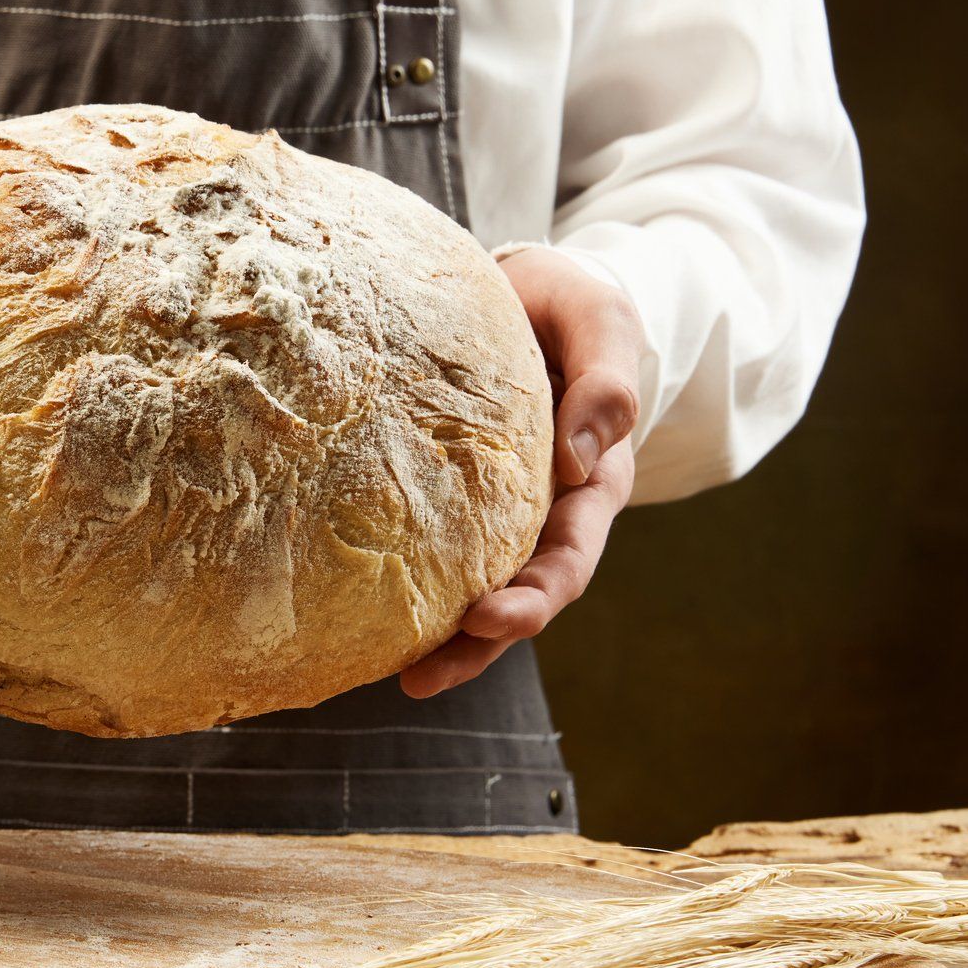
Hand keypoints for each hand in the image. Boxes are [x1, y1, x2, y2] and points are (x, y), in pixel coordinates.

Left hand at [402, 247, 640, 697]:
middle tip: (426, 673)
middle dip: (480, 641)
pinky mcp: (447, 497)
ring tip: (402, 678)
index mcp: (590, 480)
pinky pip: (428, 548)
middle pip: (521, 595)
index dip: (536, 596)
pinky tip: (360, 617)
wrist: (526, 288)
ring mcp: (496, 510)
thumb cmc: (566, 303)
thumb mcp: (598, 318)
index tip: (492, 616)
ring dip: (446, 641)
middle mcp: (544, 510)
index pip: (568, 555)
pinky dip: (405, 587)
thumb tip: (581, 459)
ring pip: (475, 589)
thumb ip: (607, 379)